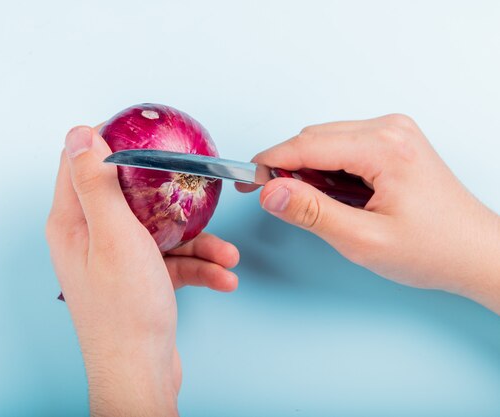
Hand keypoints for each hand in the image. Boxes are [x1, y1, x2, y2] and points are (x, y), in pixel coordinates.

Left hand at [46, 126, 238, 415]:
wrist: (140, 372)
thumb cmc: (125, 310)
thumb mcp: (114, 235)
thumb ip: (97, 183)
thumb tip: (80, 134)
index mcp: (72, 223)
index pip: (77, 163)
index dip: (107, 141)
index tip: (144, 134)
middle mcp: (89, 238)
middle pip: (127, 194)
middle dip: (167, 192)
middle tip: (191, 181)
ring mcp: (115, 260)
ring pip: (157, 231)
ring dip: (196, 240)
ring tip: (226, 253)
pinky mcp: (138, 280)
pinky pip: (170, 260)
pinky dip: (197, 266)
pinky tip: (222, 276)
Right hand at [238, 114, 499, 312]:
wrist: (475, 253)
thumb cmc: (433, 249)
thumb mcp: (363, 240)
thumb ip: (312, 213)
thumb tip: (271, 192)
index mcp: (384, 148)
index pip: (306, 145)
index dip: (270, 164)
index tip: (248, 182)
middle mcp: (389, 130)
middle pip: (313, 138)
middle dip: (287, 168)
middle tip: (273, 199)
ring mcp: (393, 133)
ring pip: (325, 141)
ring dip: (308, 170)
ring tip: (314, 205)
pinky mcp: (393, 143)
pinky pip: (343, 146)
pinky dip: (328, 170)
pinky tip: (335, 196)